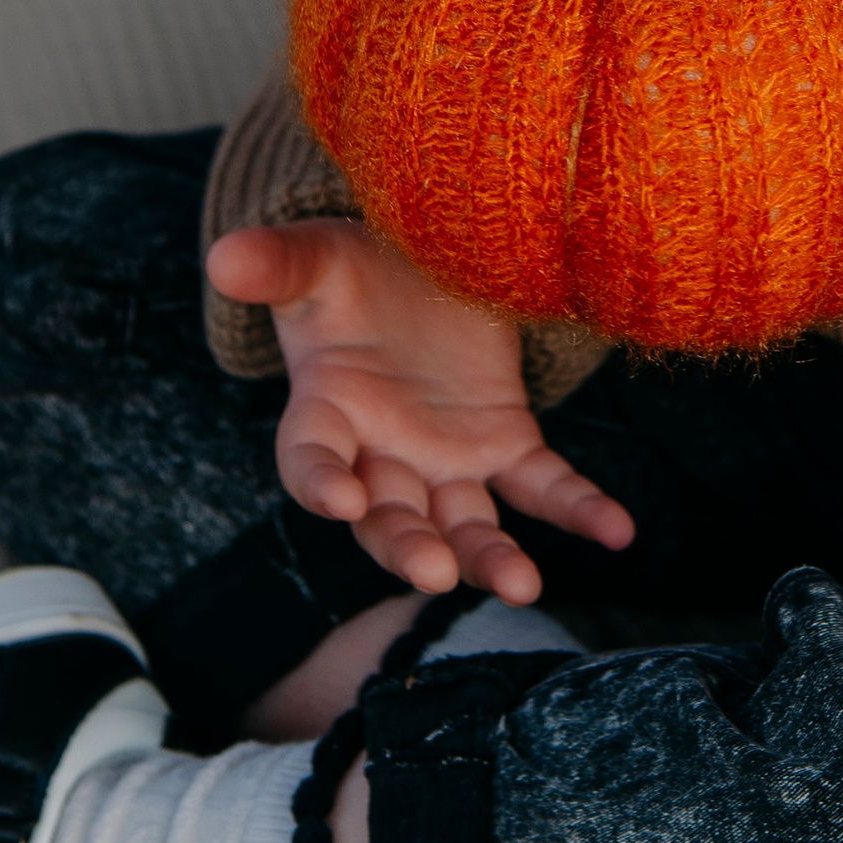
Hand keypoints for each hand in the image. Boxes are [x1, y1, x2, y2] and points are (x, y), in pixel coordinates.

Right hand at [204, 218, 633, 601]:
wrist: (416, 264)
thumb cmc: (353, 269)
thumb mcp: (316, 257)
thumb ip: (276, 264)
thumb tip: (224, 257)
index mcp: (326, 411)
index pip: (312, 461)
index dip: (321, 483)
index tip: (340, 502)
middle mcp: (384, 454)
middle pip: (390, 517)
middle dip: (408, 547)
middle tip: (433, 573)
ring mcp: (448, 459)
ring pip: (466, 522)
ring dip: (489, 558)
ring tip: (521, 585)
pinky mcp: (505, 446)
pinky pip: (543, 486)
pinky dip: (577, 509)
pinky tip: (619, 533)